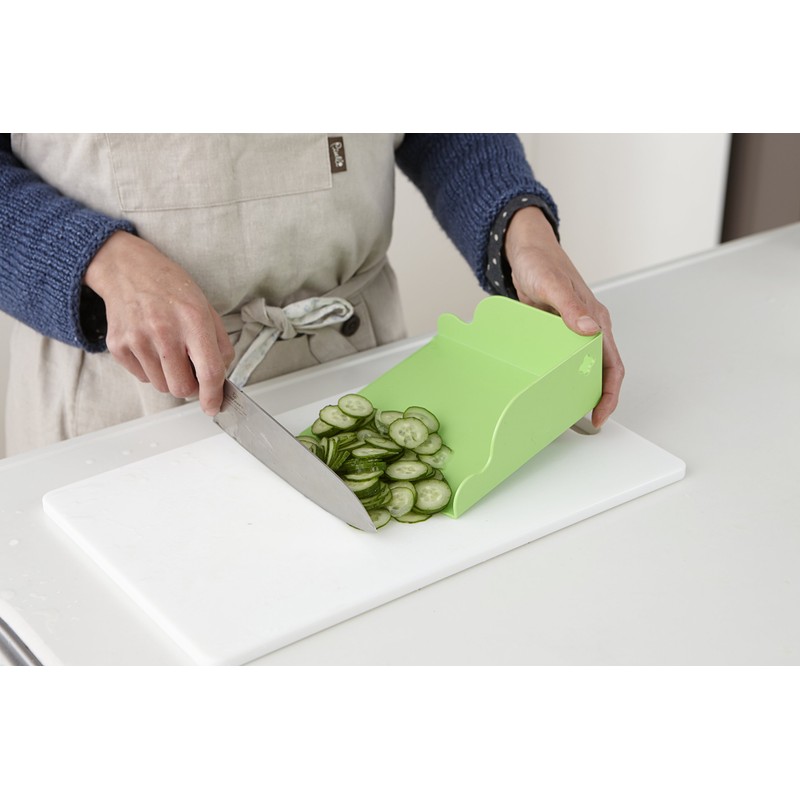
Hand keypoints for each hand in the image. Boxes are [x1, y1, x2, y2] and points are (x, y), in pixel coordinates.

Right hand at [83, 231, 234, 414]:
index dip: (214, 396)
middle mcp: (164, 331)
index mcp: (193, 320)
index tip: (214, 406)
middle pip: (182, 388)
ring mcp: (138, 339)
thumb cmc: (171, 288)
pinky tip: (151, 346)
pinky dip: (151, 370)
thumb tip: (221, 378)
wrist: (128, 270)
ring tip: (169, 351)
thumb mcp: (206, 309)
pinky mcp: (118, 346)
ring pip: (162, 386)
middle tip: (191, 371)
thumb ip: (219, 345)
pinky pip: (142, 377)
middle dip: (191, 387)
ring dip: (170, 378)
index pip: (209, 371)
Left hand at [504, 207, 624, 427]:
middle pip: (600, 372)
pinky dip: (557, 376)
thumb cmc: (541, 262)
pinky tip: (545, 388)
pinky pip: (560, 360)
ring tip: (564, 412)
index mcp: (596, 320)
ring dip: (576, 390)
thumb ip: (569, 306)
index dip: (609, 394)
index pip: (612, 364)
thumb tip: (589, 329)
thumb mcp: (552, 284)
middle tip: (581, 422)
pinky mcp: (554, 333)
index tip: (599, 415)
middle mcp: (588, 329)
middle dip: (595, 399)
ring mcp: (571, 332)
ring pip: (581, 368)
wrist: (525, 250)